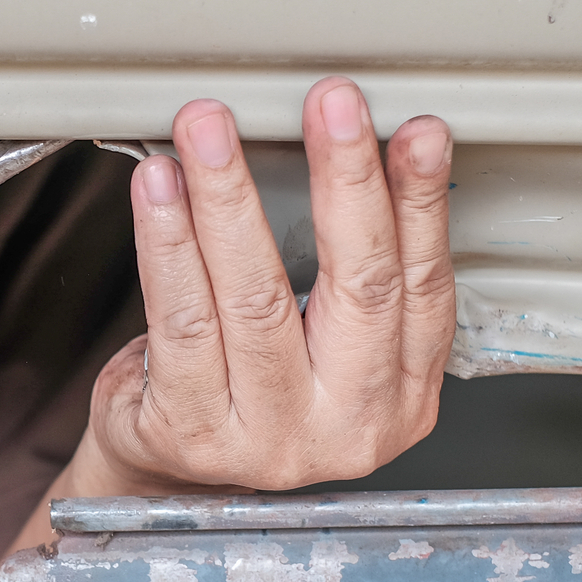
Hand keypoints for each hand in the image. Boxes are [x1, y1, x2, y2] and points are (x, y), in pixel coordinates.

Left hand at [75, 76, 454, 492]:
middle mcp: (343, 426)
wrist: (173, 478)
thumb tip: (354, 156)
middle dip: (344, 182)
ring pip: (255, 298)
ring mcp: (267, 438)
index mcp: (397, 401)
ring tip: (210, 132)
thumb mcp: (328, 353)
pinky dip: (167, 243)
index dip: (419, 204)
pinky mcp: (191, 431)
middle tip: (328, 103)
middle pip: (357, 289)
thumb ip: (353, 286)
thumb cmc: (250, 395)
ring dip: (230, 200)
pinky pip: (181, 320)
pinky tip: (159, 190)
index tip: (413, 132)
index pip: (422, 290)